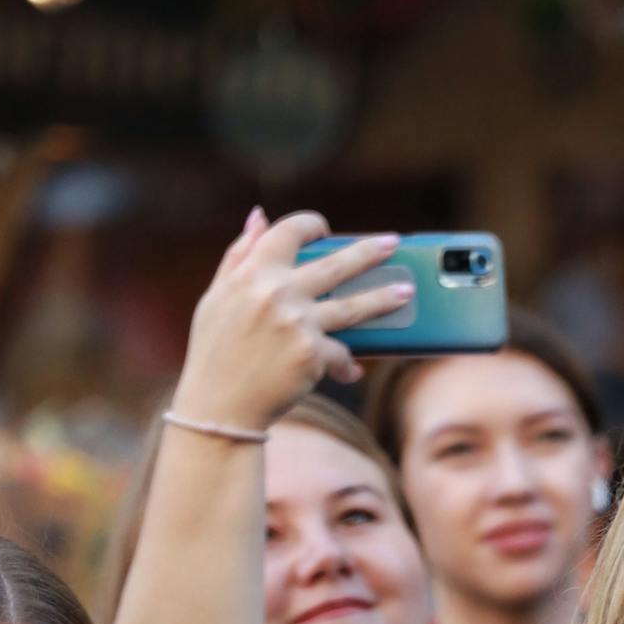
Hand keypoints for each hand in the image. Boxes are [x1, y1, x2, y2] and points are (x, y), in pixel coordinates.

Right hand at [172, 209, 409, 427]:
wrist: (220, 406)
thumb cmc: (216, 351)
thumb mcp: (216, 297)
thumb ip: (238, 256)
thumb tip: (259, 217)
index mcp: (251, 273)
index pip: (288, 232)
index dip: (310, 225)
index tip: (325, 229)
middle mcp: (276, 292)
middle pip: (335, 264)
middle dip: (369, 251)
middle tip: (393, 243)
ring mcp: (297, 323)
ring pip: (354, 306)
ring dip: (385, 297)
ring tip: (407, 293)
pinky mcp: (312, 354)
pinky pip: (342, 354)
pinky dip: (346, 365)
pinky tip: (351, 371)